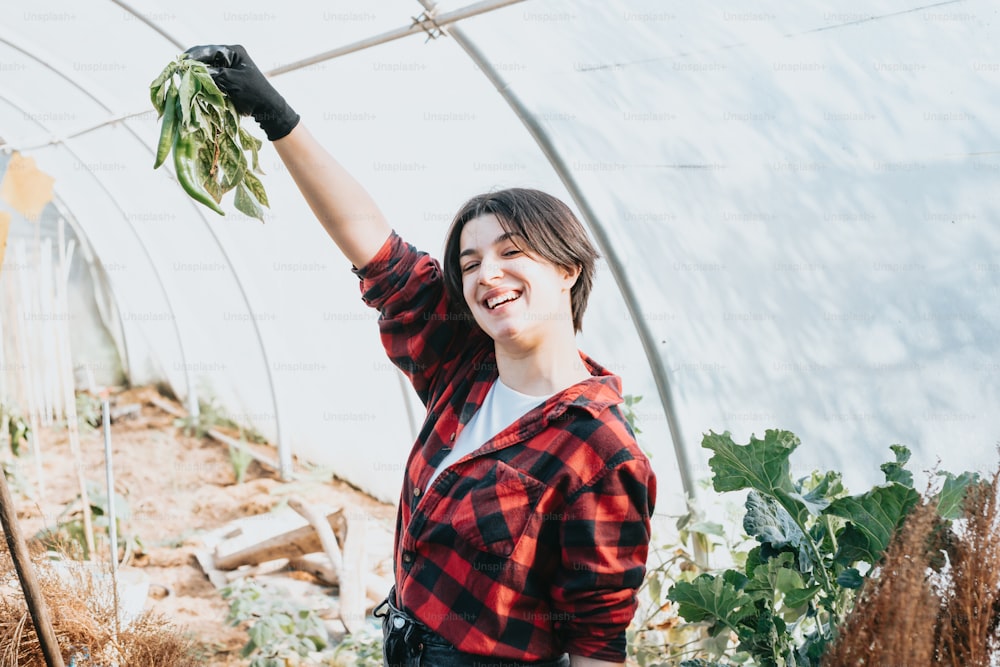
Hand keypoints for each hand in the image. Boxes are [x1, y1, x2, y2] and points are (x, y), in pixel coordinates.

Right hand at [183, 44, 299, 140]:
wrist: (267, 108)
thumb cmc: (254, 92)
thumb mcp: (232, 81)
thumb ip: (214, 74)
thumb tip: (193, 71)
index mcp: (233, 52)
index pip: (208, 50)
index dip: (192, 57)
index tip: (180, 64)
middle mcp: (229, 57)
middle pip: (205, 58)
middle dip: (192, 65)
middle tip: (179, 72)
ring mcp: (227, 68)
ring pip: (205, 68)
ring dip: (195, 74)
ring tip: (183, 79)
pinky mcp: (225, 79)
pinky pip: (210, 78)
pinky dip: (202, 82)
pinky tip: (193, 86)